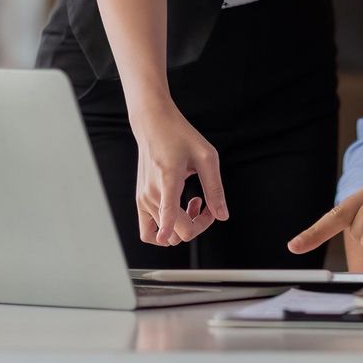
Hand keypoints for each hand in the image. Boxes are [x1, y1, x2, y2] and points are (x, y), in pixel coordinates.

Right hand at [130, 100, 227, 246]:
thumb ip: (214, 188)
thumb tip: (222, 216)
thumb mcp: (206, 157)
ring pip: (166, 236)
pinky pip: (147, 233)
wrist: (153, 124)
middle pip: (177, 232)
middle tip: (206, 204)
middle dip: (198, 225)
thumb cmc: (180, 136)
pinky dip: (164, 232)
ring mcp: (143, 199)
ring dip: (184, 226)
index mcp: (169, 177)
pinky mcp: (140, 201)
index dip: (167, 226)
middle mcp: (152, 192)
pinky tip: (176, 215)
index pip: (166, 209)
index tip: (166, 237)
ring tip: (192, 204)